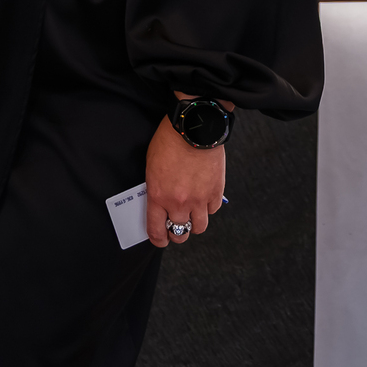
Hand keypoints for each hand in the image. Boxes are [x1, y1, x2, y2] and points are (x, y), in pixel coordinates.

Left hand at [145, 114, 225, 247]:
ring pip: (199, 227)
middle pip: (180, 233)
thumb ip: (156, 189)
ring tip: (192, 215)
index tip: (160, 240)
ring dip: (195, 223)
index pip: (156, 230)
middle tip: (177, 228)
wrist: (193, 127)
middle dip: (177, 234)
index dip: (158, 239)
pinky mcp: (215, 192)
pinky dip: (208, 207)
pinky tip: (204, 198)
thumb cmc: (169, 140)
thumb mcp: (151, 166)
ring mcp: (199, 199)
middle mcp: (179, 202)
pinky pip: (213, 210)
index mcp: (158, 196)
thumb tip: (160, 204)